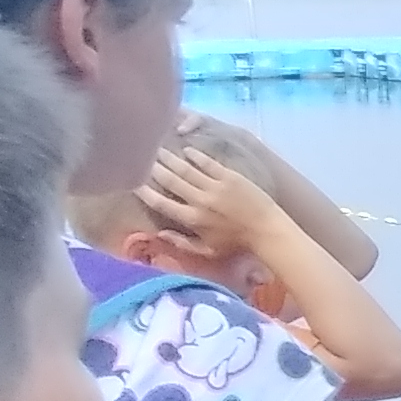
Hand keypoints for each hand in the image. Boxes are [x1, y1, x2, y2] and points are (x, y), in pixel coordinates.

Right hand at [142, 146, 286, 262]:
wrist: (267, 230)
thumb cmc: (236, 243)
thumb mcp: (207, 251)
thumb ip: (181, 243)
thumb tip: (159, 234)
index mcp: (192, 219)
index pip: (161, 203)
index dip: (145, 192)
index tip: (134, 182)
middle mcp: (200, 201)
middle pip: (171, 181)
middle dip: (155, 168)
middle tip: (143, 158)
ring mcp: (216, 187)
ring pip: (186, 169)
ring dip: (171, 158)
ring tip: (159, 149)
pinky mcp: (230, 177)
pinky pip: (208, 163)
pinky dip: (196, 156)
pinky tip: (187, 150)